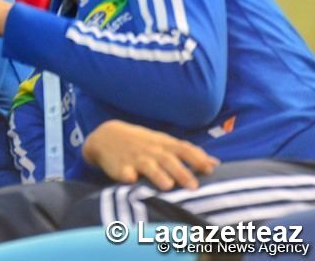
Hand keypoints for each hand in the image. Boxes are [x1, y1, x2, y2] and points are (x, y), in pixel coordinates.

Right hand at [82, 120, 219, 189]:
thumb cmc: (142, 143)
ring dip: (157, 175)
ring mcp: (134, 158)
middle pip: (168, 160)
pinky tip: (130, 181)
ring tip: (167, 186)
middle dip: (181, 172)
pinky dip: (127, 176)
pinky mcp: (119, 167)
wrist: (106, 136)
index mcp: (164, 144)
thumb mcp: (163, 142)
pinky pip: (123, 172)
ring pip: (148, 166)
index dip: (197, 158)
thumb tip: (215, 163)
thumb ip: (187, 153)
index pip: (184, 149)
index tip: (210, 169)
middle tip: (193, 187)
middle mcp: (151, 151)